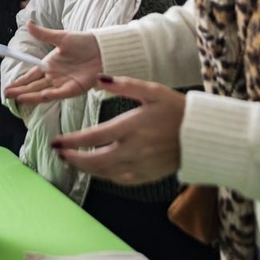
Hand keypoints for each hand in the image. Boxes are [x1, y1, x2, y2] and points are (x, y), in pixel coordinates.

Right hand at [2, 22, 103, 105]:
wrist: (102, 48)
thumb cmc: (83, 42)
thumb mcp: (60, 37)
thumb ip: (43, 34)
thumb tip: (28, 23)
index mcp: (49, 65)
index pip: (31, 75)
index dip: (20, 81)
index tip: (8, 87)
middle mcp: (54, 76)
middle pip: (34, 86)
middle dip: (20, 91)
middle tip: (6, 95)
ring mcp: (64, 83)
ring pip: (43, 92)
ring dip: (31, 95)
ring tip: (18, 98)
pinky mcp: (75, 88)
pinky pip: (60, 93)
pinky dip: (51, 95)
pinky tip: (41, 95)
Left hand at [52, 76, 186, 184]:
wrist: (202, 135)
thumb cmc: (177, 110)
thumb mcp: (153, 91)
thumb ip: (125, 85)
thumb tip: (99, 79)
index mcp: (132, 127)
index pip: (93, 137)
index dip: (72, 141)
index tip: (56, 141)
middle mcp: (134, 150)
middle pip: (94, 160)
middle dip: (73, 158)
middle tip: (58, 153)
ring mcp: (140, 166)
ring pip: (104, 173)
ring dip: (85, 168)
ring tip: (71, 160)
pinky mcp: (147, 176)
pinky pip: (119, 180)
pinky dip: (104, 175)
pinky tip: (97, 168)